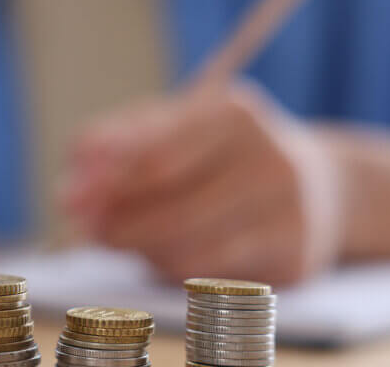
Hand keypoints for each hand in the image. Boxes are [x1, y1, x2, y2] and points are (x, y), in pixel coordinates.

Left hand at [63, 84, 343, 284]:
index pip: (155, 155)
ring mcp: (289, 211)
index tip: (69, 200)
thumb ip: (116, 143)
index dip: (105, 182)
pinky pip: (208, 274)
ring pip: (186, 246)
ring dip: (139, 248)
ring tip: (119, 240)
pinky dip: (171, 267)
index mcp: (236, 114)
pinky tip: (159, 255)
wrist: (319, 186)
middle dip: (116, 221)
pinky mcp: (293, 257)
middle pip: (170, 203)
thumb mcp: (175, 125)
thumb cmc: (224, 153)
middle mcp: (271, 159)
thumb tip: (72, 187)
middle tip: (86, 231)